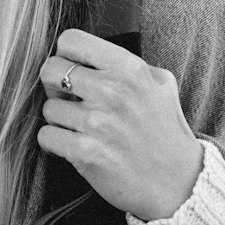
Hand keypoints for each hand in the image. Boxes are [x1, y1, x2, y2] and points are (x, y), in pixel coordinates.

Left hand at [37, 28, 202, 221]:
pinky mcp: (85, 153)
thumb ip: (127, 64)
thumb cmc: (166, 132)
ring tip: (80, 129)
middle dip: (55, 86)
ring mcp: (97, 122)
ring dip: (59, 120)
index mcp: (129, 68)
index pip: (70, 40)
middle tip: (70, 101)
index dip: (66, 56)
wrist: (179, 183)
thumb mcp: (160, 84)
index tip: (74, 72)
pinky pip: (46, 136)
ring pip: (48, 108)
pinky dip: (55, 143)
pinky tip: (73, 147)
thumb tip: (90, 55)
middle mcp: (111, 91)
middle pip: (50, 70)